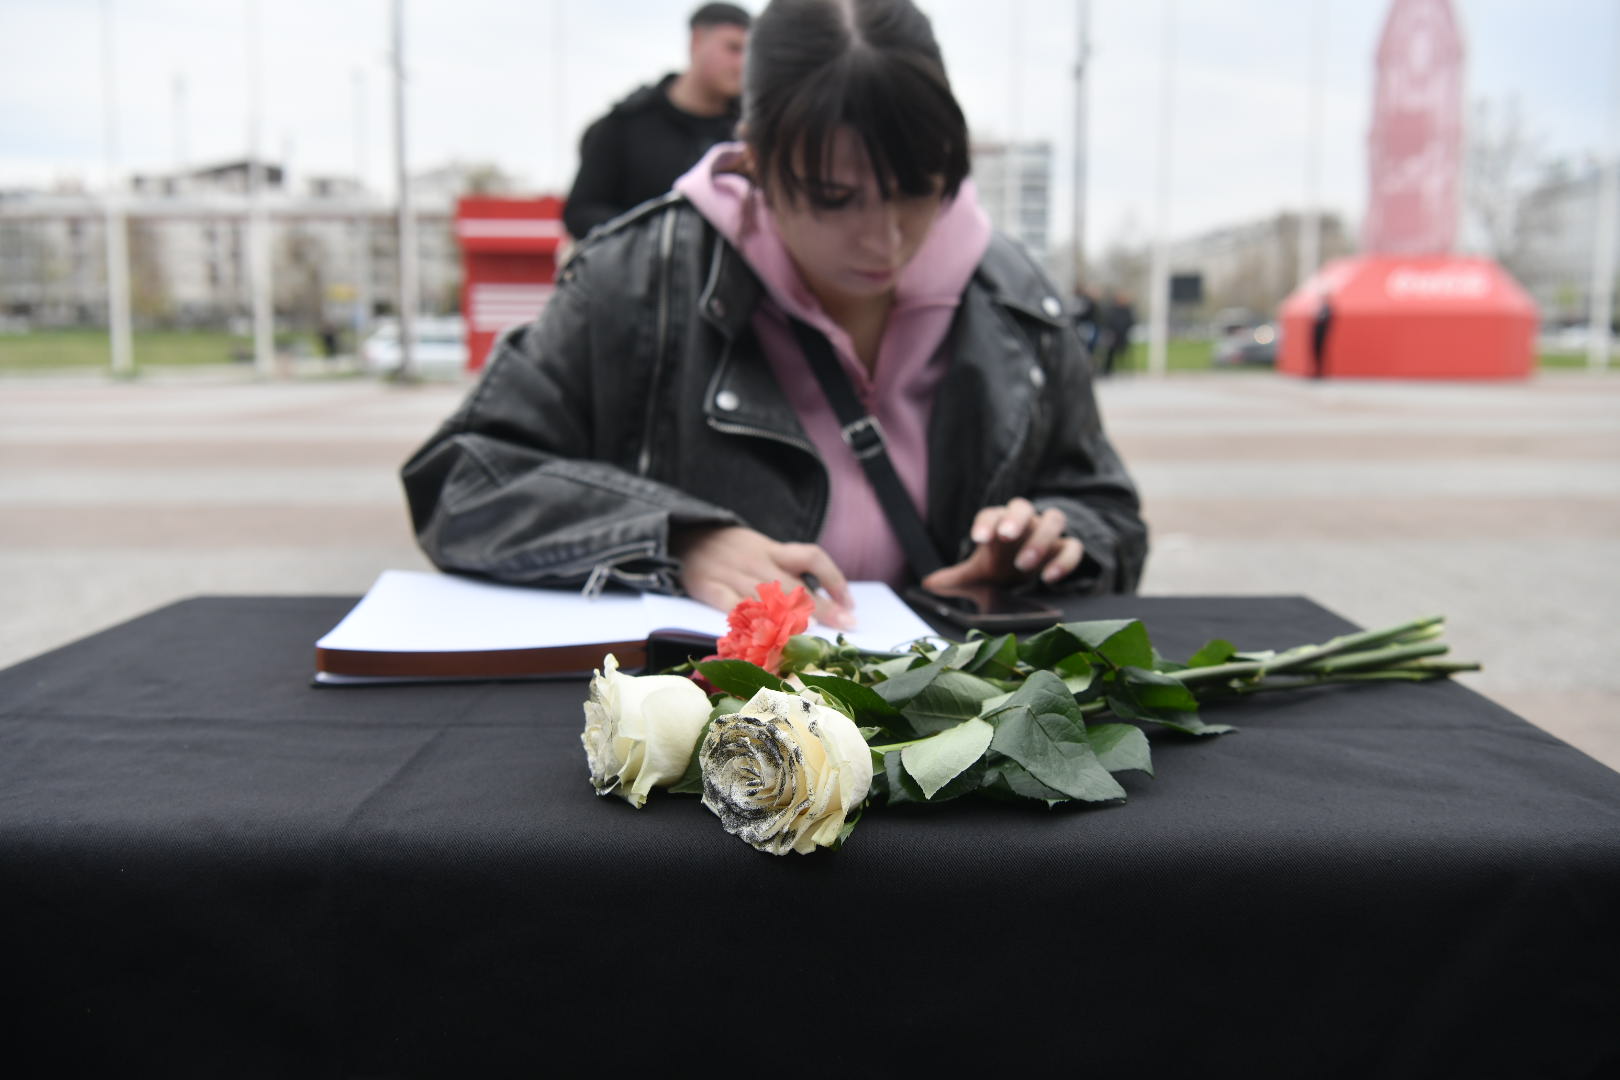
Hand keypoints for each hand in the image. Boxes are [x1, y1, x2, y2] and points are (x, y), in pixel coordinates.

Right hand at [672, 525, 855, 629]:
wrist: (681, 533)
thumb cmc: (726, 547)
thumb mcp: (757, 546)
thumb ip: (782, 566)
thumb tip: (820, 595)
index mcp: (771, 549)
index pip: (812, 557)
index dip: (834, 579)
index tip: (850, 604)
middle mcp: (756, 560)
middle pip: (795, 585)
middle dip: (824, 607)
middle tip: (847, 626)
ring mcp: (732, 574)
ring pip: (766, 598)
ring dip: (790, 620)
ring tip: (811, 639)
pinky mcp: (708, 587)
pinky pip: (731, 607)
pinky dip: (748, 623)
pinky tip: (762, 642)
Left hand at [921, 498, 1082, 590]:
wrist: (1023, 580)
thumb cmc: (998, 570)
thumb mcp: (976, 577)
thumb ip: (955, 579)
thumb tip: (928, 584)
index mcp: (998, 523)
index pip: (991, 514)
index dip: (985, 523)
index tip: (978, 539)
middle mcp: (1024, 523)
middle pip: (1022, 506)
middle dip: (1014, 519)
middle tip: (1005, 536)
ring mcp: (1047, 534)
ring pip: (1054, 519)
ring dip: (1040, 539)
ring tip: (1024, 565)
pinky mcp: (1066, 549)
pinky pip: (1074, 547)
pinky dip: (1065, 561)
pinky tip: (1049, 579)